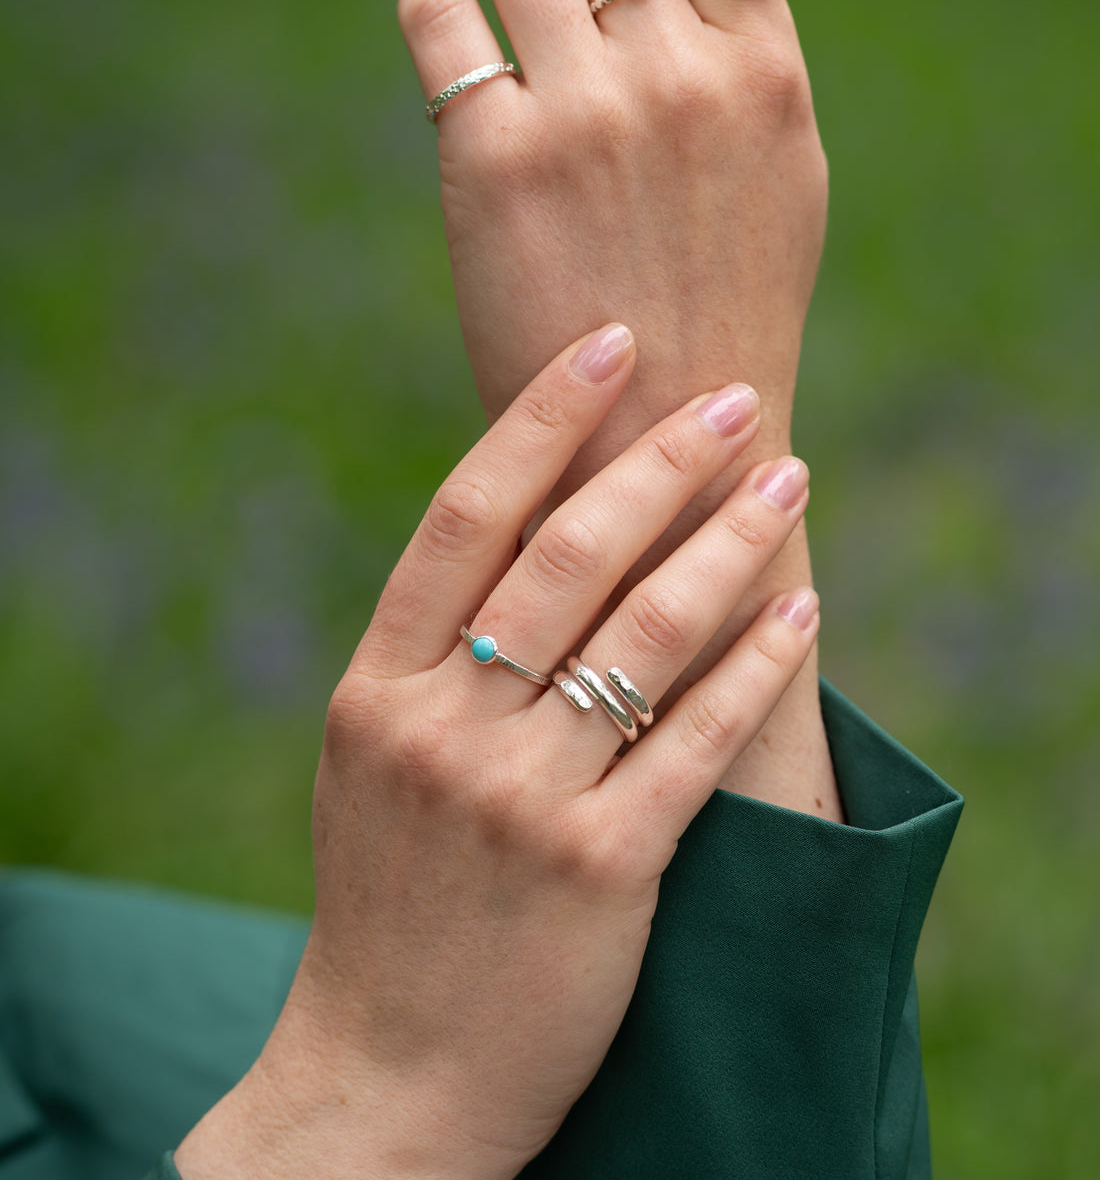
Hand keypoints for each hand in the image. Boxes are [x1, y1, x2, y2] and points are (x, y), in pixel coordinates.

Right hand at [175, 328, 817, 1178]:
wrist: (388, 1075)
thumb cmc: (391, 901)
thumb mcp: (374, 763)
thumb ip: (432, 657)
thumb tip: (527, 528)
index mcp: (377, 690)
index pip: (462, 518)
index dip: (538, 420)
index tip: (606, 346)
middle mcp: (442, 732)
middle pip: (563, 556)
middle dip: (658, 461)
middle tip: (732, 400)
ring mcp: (519, 803)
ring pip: (641, 634)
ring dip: (726, 543)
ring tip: (786, 477)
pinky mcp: (599, 872)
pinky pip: (692, 741)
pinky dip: (754, 663)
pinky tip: (802, 608)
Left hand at [398, 0, 834, 816]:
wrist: (662, 446)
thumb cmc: (713, 302)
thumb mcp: (768, 167)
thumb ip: (727, 49)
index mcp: (766, 65)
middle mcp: (687, 71)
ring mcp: (592, 111)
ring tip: (482, 0)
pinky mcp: (497, 159)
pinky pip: (437, 10)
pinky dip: (430, 9)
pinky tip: (447, 52)